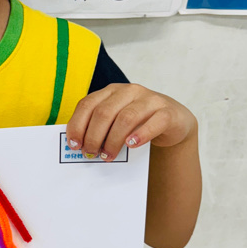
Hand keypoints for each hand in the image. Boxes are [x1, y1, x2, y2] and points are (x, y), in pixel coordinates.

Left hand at [66, 83, 196, 159]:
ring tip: (108, 155)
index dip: (77, 125)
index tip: (74, 145)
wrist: (172, 122)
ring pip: (126, 117)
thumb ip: (99, 127)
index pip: (87, 104)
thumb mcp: (115, 121)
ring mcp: (150, 99)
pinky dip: (141, 134)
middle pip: (104, 112)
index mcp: (111, 92)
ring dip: (113, 140)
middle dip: (94, 136)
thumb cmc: (137, 123)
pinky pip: (154, 122)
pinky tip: (132, 145)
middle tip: (91, 153)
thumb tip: (77, 145)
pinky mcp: (167, 112)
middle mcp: (129, 91)